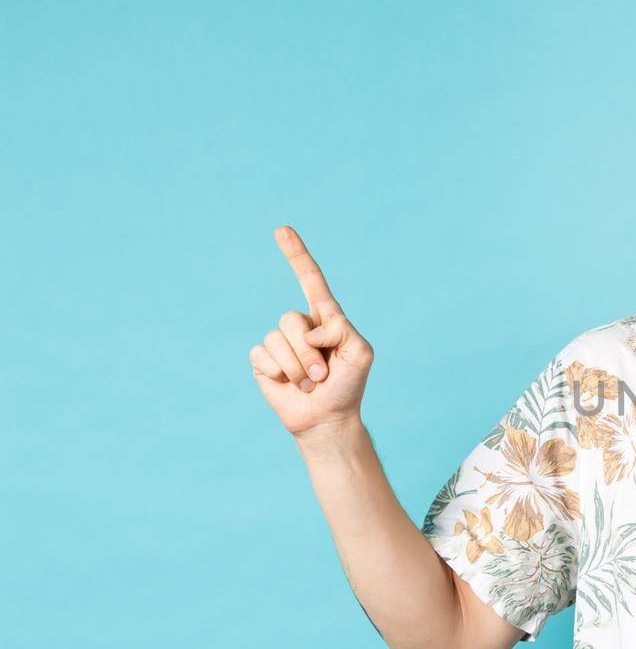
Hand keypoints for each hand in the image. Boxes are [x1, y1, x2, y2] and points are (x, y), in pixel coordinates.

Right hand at [249, 225, 373, 439]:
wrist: (328, 418)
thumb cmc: (348, 385)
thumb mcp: (360, 353)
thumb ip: (343, 329)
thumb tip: (310, 329)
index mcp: (325, 318)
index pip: (310, 280)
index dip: (296, 255)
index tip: (282, 230)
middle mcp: (300, 326)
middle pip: (291, 319)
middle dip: (308, 352)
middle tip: (324, 374)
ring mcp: (280, 342)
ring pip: (276, 340)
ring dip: (297, 368)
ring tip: (311, 382)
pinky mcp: (263, 361)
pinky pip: (262, 356)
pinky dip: (279, 374)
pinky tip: (289, 384)